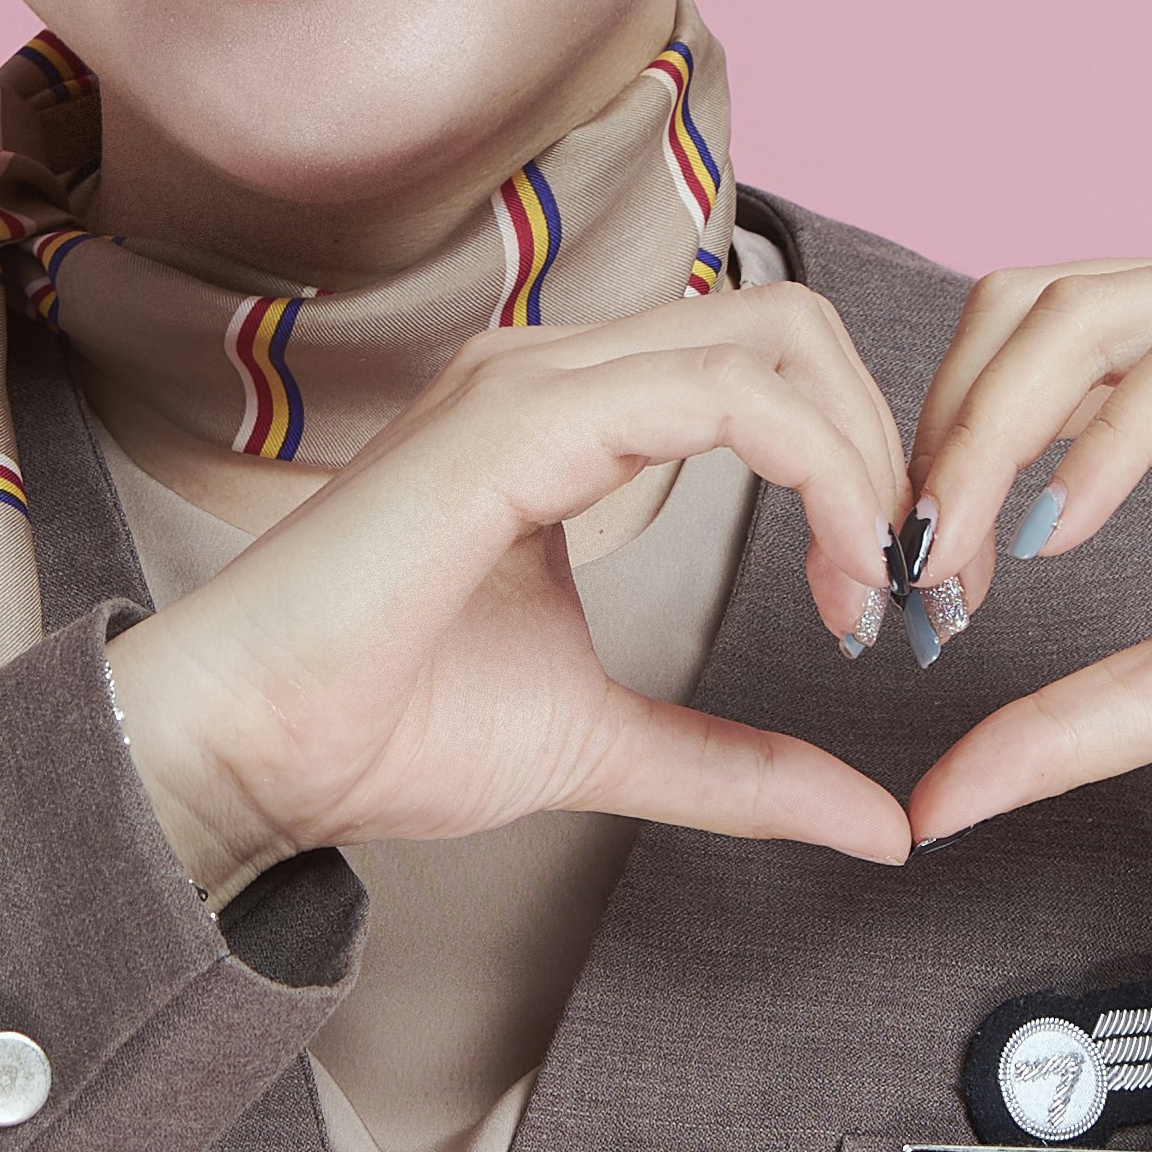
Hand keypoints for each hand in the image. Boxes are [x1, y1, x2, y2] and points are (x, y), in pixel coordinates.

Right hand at [103, 287, 920, 896]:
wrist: (244, 755)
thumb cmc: (381, 730)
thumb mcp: (611, 746)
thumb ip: (740, 769)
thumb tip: (880, 825)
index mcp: (567, 415)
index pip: (767, 365)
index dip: (860, 465)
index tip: (886, 603)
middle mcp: (550, 371)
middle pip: (793, 327)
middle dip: (884, 447)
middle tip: (908, 589)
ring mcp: (528, 382)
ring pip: (774, 343)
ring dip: (863, 463)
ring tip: (874, 589)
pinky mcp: (514, 423)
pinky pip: (721, 397)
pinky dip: (816, 472)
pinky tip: (833, 575)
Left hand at [894, 246, 1151, 845]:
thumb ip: (1069, 722)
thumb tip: (934, 802)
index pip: (1011, 343)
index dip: (938, 448)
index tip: (909, 578)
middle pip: (1028, 305)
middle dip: (947, 434)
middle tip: (917, 561)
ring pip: (1098, 309)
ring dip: (1005, 431)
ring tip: (976, 551)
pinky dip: (1115, 432)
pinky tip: (1065, 523)